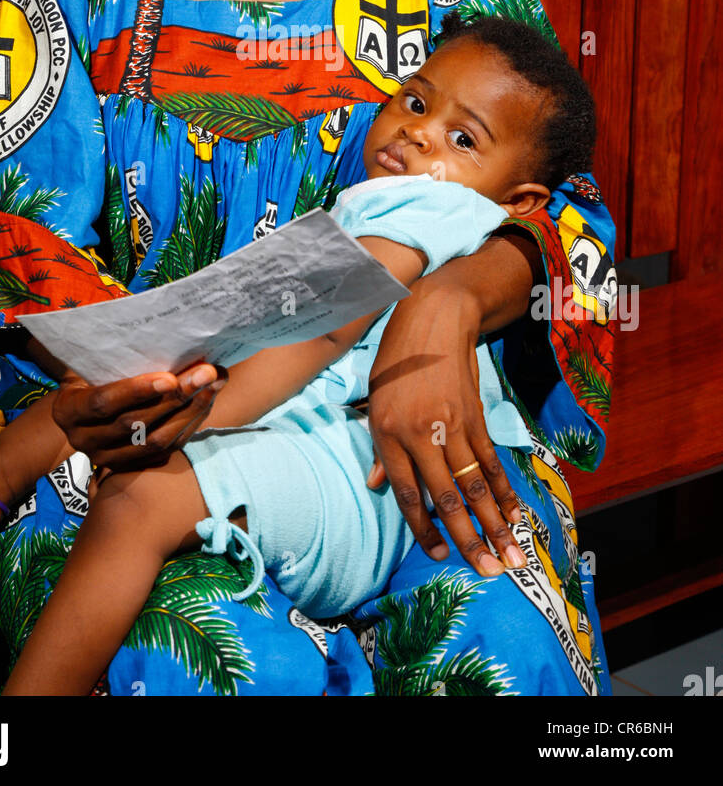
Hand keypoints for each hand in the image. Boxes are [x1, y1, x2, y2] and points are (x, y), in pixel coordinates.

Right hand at [51, 363, 225, 470]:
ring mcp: (107, 458)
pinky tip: (208, 400)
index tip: (170, 377)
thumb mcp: (88, 359)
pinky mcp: (131, 466)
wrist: (82, 408)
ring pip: (156, 441)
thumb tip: (150, 324)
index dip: (136, 391)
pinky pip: (166, 450)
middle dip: (176, 397)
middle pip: (135, 424)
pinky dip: (190, 424)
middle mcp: (84, 440)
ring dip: (191, 411)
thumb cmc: (88, 371)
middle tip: (207, 372)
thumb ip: (109, 350)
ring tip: (215, 383)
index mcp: (68, 410)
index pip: (103, 403)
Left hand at [367, 240, 532, 577]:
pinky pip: (490, 461)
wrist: (434, 319)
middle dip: (468, 538)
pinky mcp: (475, 417)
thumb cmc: (396, 362)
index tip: (438, 556)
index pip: (409, 493)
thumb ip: (379, 450)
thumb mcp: (375, 402)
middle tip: (487, 572)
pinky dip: (504, 490)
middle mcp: (421, 434)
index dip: (425, 528)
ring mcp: (452, 426)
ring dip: (495, 524)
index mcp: (388, 434)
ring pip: (475, 484)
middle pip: (447, 496)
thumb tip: (378, 488)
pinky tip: (515, 515)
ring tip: (512, 556)